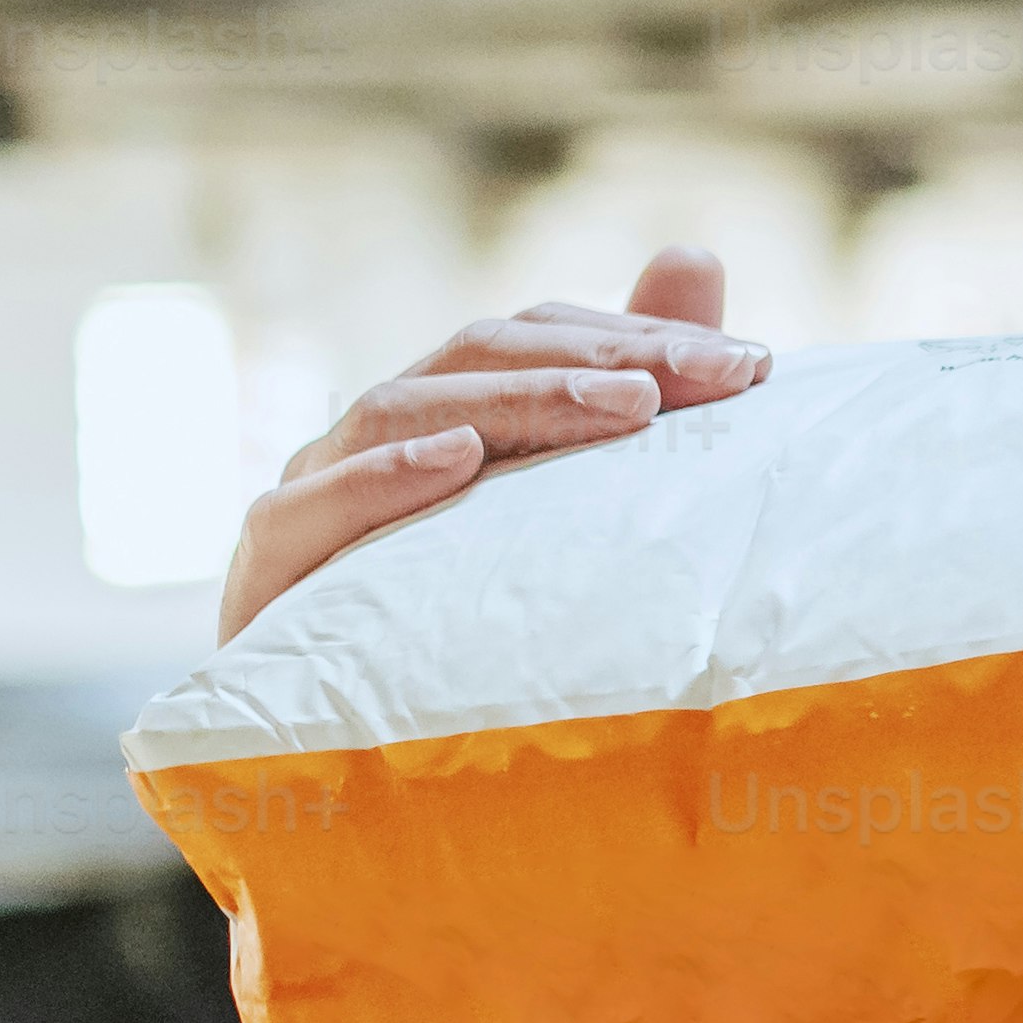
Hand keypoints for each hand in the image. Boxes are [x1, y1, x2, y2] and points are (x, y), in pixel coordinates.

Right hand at [218, 246, 765, 637]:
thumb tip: (693, 252)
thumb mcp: (561, 512)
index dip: (639, 336)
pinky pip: (310, 509)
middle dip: (598, 359)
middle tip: (701, 376)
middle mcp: (377, 439)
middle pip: (478, 356)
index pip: (539, 339)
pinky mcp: (268, 568)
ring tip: (622, 405)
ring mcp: (312, 493)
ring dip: (517, 399)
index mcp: (447, 414)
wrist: (336, 769)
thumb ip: (624, 387)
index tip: (754, 367)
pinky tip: (458, 460)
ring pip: (402, 409)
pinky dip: (381, 476)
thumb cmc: (461, 629)